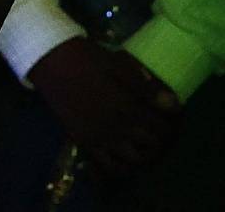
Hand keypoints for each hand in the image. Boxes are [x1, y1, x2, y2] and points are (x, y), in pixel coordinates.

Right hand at [31, 37, 180, 172]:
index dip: (173, 126)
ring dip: (145, 155)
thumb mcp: (118, 65)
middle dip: (162, 142)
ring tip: (145, 144)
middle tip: (162, 131)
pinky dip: (121, 166)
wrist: (50, 61)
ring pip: (133, 161)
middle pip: (152, 148)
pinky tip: (124, 155)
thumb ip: (145, 87)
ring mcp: (100, 138)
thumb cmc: (87, 58)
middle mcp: (116, 128)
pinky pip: (107, 165)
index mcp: (127, 107)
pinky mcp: (84, 141)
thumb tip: (173, 105)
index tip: (174, 118)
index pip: (161, 129)